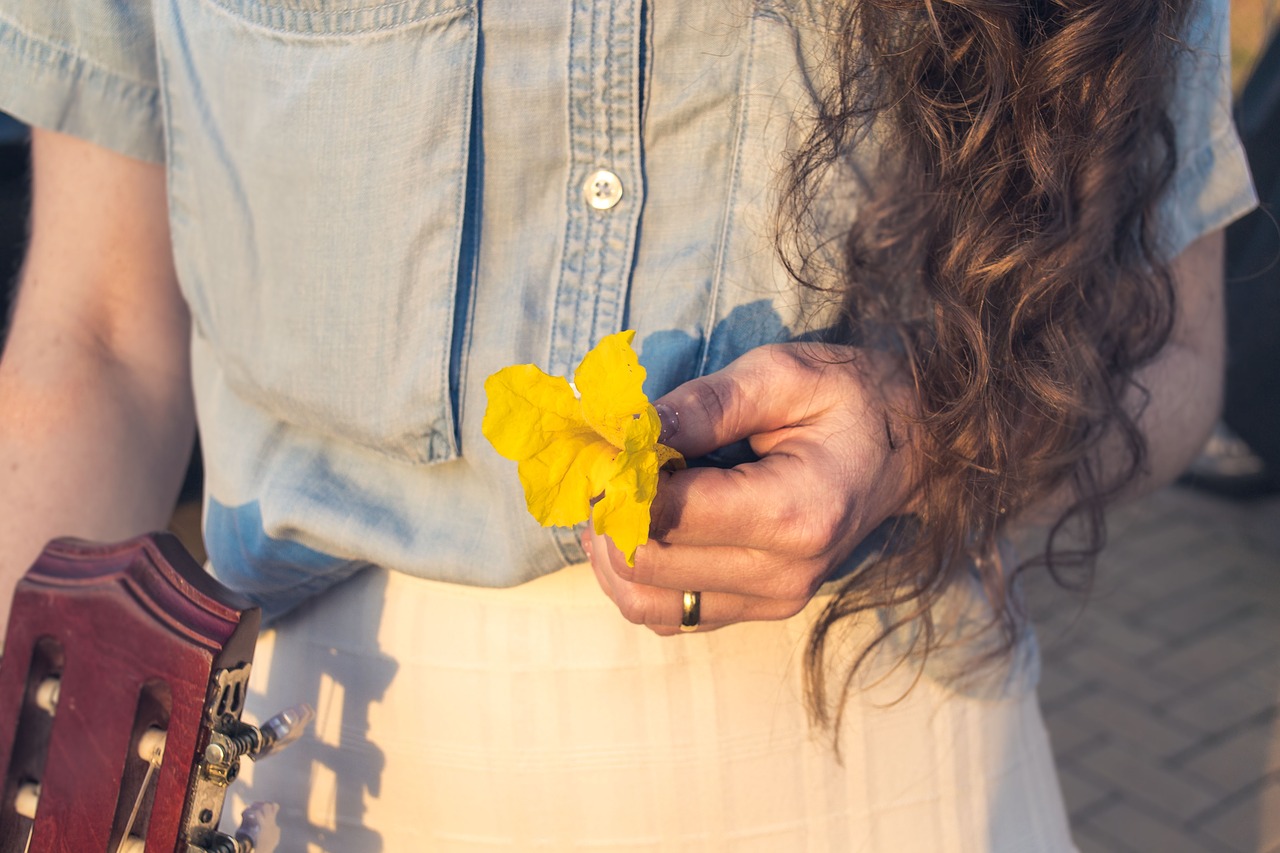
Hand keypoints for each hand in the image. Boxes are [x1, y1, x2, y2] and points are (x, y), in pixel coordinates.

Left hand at [584, 343, 917, 634]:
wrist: (912, 446)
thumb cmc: (849, 399)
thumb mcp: (784, 374)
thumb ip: (707, 403)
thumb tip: (630, 431)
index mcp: (792, 511)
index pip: (667, 515)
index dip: (617, 479)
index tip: (604, 443)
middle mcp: (783, 573)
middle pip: (647, 565)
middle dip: (608, 514)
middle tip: (604, 468)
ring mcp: (774, 601)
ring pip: (646, 604)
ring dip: (611, 556)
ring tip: (613, 503)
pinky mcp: (762, 611)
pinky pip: (671, 617)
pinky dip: (637, 582)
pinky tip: (640, 534)